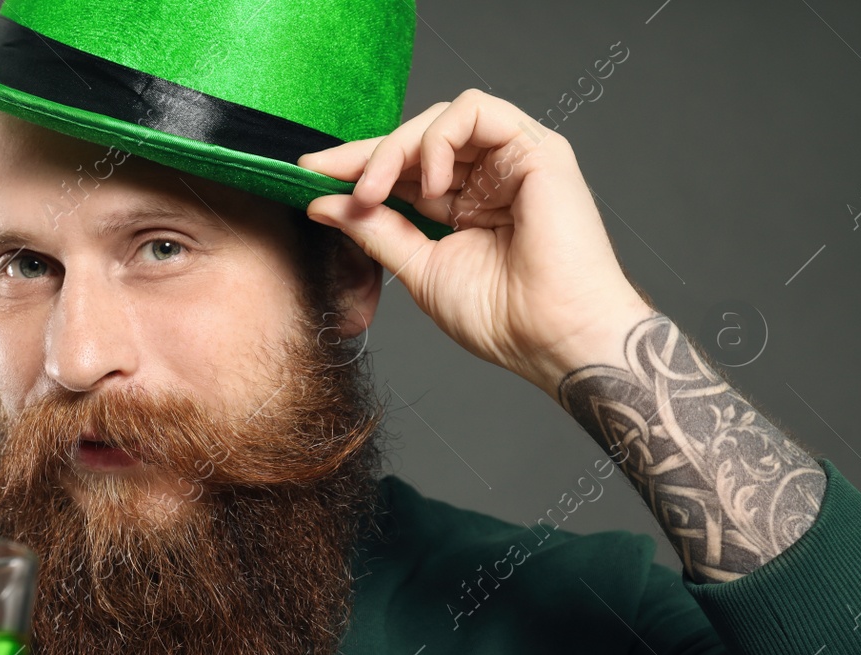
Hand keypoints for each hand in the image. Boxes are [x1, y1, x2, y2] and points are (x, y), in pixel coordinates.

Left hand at [298, 88, 652, 395]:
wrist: (550, 336)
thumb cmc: (502, 316)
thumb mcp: (418, 267)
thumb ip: (375, 230)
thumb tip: (324, 204)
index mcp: (466, 205)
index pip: (406, 170)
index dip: (358, 166)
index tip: (309, 175)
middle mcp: (491, 177)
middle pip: (419, 139)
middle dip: (367, 153)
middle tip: (326, 176)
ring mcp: (514, 159)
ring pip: (442, 119)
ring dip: (396, 149)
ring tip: (374, 191)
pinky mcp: (536, 148)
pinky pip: (476, 111)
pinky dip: (438, 140)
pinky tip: (428, 184)